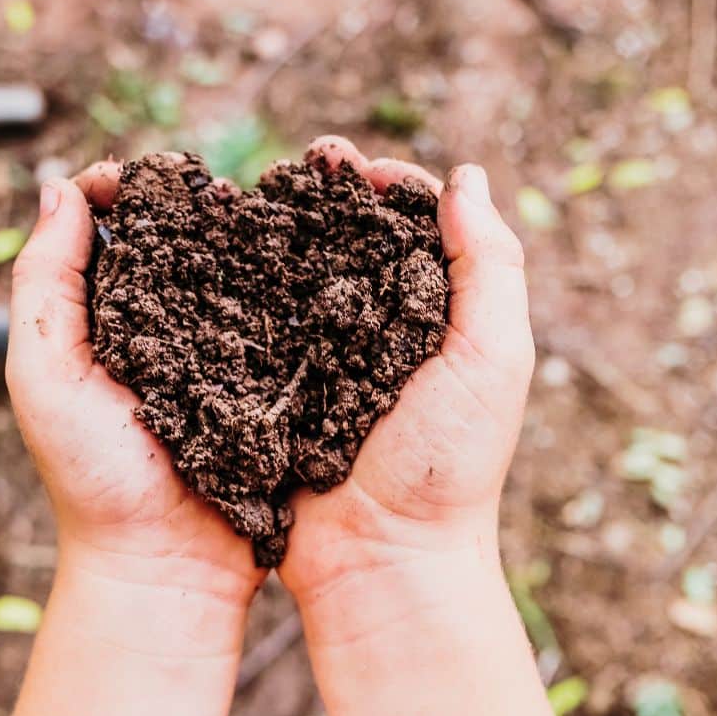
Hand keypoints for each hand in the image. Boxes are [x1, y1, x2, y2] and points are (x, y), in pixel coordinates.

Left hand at [5, 163, 264, 619]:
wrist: (167, 564)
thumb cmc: (94, 477)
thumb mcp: (44, 375)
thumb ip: (44, 283)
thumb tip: (57, 187)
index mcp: (100, 319)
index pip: (106, 229)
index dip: (120, 190)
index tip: (144, 176)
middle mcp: (160, 326)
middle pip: (175, 240)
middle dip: (193, 203)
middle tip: (217, 185)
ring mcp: (218, 351)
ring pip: (233, 273)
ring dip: (249, 239)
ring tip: (268, 211)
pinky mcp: (267, 380)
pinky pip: (280, 321)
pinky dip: (290, 289)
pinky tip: (308, 264)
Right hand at [277, 136, 534, 630]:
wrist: (380, 558)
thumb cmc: (446, 464)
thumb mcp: (492, 359)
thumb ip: (490, 267)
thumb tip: (466, 176)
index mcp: (439, 316)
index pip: (419, 227)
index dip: (392, 186)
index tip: (360, 167)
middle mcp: (382, 327)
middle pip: (355, 238)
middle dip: (331, 192)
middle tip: (308, 157)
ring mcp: (326, 355)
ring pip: (303, 272)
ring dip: (285, 227)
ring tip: (260, 192)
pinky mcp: (279, 383)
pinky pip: (261, 322)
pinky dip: (247, 284)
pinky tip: (224, 254)